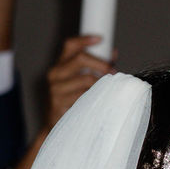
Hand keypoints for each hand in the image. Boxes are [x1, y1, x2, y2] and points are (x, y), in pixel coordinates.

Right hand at [10, 35, 115, 168]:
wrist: (58, 129)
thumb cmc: (74, 103)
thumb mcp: (83, 83)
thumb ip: (96, 67)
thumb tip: (113, 53)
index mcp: (60, 66)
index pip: (70, 45)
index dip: (85, 39)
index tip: (100, 39)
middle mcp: (55, 75)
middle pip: (80, 58)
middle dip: (101, 63)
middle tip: (114, 72)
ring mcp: (55, 90)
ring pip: (86, 79)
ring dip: (101, 84)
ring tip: (107, 91)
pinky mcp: (59, 104)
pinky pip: (84, 97)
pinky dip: (95, 98)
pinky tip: (98, 102)